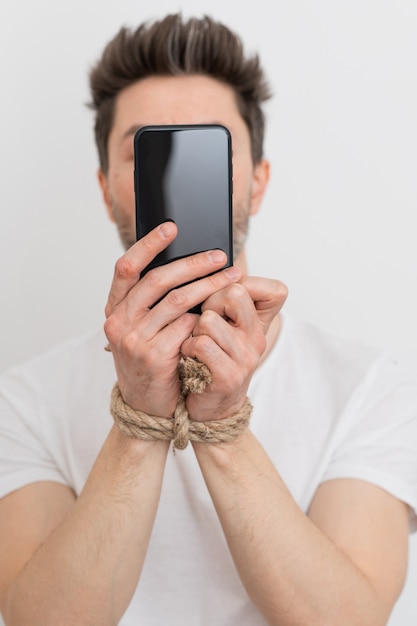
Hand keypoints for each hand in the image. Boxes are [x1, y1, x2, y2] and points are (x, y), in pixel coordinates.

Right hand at [104, 221, 241, 417]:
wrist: (146, 405)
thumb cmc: (150, 359)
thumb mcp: (142, 328)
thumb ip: (153, 301)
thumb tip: (186, 263)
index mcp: (115, 309)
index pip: (127, 267)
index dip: (148, 244)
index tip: (172, 227)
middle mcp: (119, 321)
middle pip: (158, 280)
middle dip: (193, 264)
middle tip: (220, 256)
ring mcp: (134, 340)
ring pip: (178, 301)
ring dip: (209, 286)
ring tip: (231, 278)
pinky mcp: (153, 356)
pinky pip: (187, 328)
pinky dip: (205, 320)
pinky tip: (217, 317)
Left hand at [180, 276, 286, 421]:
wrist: (209, 406)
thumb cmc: (208, 357)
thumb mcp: (222, 325)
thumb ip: (222, 298)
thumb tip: (201, 264)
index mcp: (259, 322)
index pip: (273, 288)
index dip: (241, 285)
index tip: (224, 298)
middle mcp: (257, 338)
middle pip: (234, 292)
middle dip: (209, 301)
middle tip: (202, 320)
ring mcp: (245, 358)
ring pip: (210, 319)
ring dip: (193, 328)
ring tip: (193, 341)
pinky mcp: (229, 376)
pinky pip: (201, 344)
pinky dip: (187, 347)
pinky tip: (188, 356)